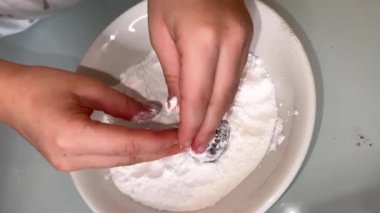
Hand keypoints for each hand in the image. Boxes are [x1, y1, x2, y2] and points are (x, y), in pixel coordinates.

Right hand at [0, 60, 179, 170]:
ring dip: (147, 153)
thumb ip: (120, 102)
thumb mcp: (84, 86)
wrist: (11, 98)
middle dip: (158, 151)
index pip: (127, 144)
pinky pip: (109, 160)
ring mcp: (70, 165)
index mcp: (74, 136)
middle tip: (184, 142)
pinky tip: (146, 146)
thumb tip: (148, 114)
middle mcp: (73, 158)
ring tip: (171, 145)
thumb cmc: (41, 85)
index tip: (180, 136)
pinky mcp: (71, 163)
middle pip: (126, 158)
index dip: (157, 142)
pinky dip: (131, 153)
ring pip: (119, 162)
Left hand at [148, 0, 252, 151]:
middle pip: (222, 97)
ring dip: (219, 113)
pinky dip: (226, 94)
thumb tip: (181, 105)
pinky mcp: (247, 36)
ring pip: (233, 88)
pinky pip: (237, 74)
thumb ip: (174, 73)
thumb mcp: (161, 34)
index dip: (193, 123)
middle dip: (210, 126)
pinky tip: (216, 107)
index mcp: (201, 41)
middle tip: (200, 147)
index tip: (187, 143)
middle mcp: (229, 42)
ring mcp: (243, 38)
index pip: (198, 95)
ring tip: (207, 133)